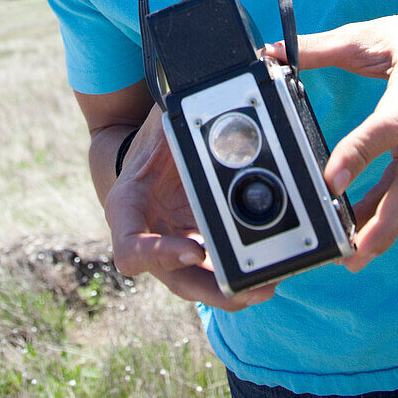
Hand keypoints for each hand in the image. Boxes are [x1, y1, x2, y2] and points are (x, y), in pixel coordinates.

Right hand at [104, 103, 276, 309]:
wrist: (149, 155)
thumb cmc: (151, 141)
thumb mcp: (161, 125)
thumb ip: (176, 120)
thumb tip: (207, 106)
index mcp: (127, 210)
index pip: (131, 249)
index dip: (160, 256)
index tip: (194, 250)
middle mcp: (148, 239)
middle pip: (176, 280)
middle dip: (214, 290)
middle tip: (253, 288)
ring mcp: (172, 250)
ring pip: (199, 283)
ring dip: (232, 291)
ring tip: (268, 283)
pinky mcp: (195, 250)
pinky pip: (216, 270)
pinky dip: (239, 273)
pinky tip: (270, 269)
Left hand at [265, 14, 397, 271]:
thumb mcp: (365, 35)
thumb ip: (319, 48)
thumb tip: (271, 54)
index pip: (390, 125)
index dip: (362, 154)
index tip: (332, 181)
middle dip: (387, 219)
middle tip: (355, 250)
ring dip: (388, 228)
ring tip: (355, 256)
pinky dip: (389, 214)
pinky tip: (363, 233)